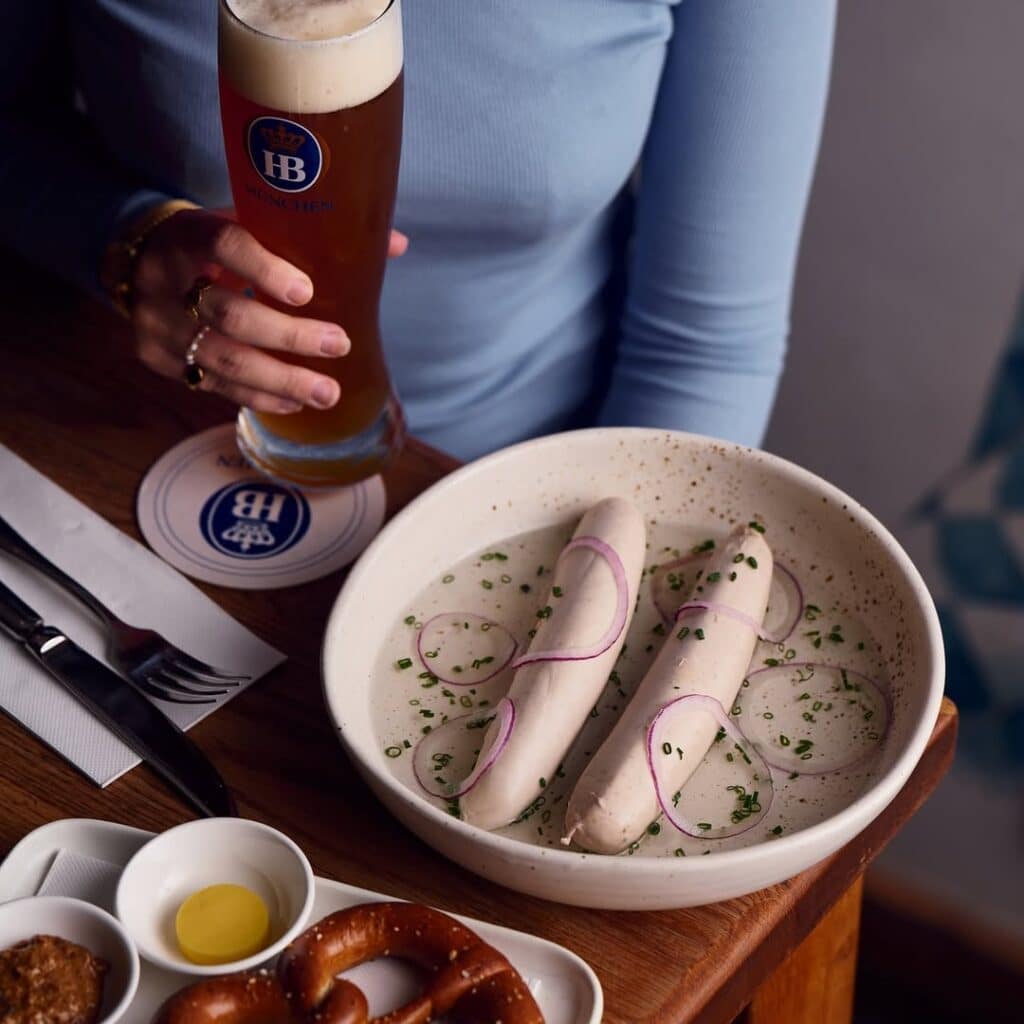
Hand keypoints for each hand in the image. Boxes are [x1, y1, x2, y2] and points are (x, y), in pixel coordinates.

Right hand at [130, 208, 407, 412]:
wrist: (137, 262)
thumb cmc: (209, 243)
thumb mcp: (244, 223)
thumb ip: (308, 234)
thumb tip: (395, 244)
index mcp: (187, 234)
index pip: (223, 244)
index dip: (263, 268)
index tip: (306, 292)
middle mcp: (166, 281)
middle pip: (228, 314)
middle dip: (288, 337)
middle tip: (338, 345)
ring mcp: (160, 326)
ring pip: (223, 360)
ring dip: (282, 380)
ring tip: (327, 393)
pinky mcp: (160, 361)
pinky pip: (214, 386)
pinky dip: (260, 396)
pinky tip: (294, 402)